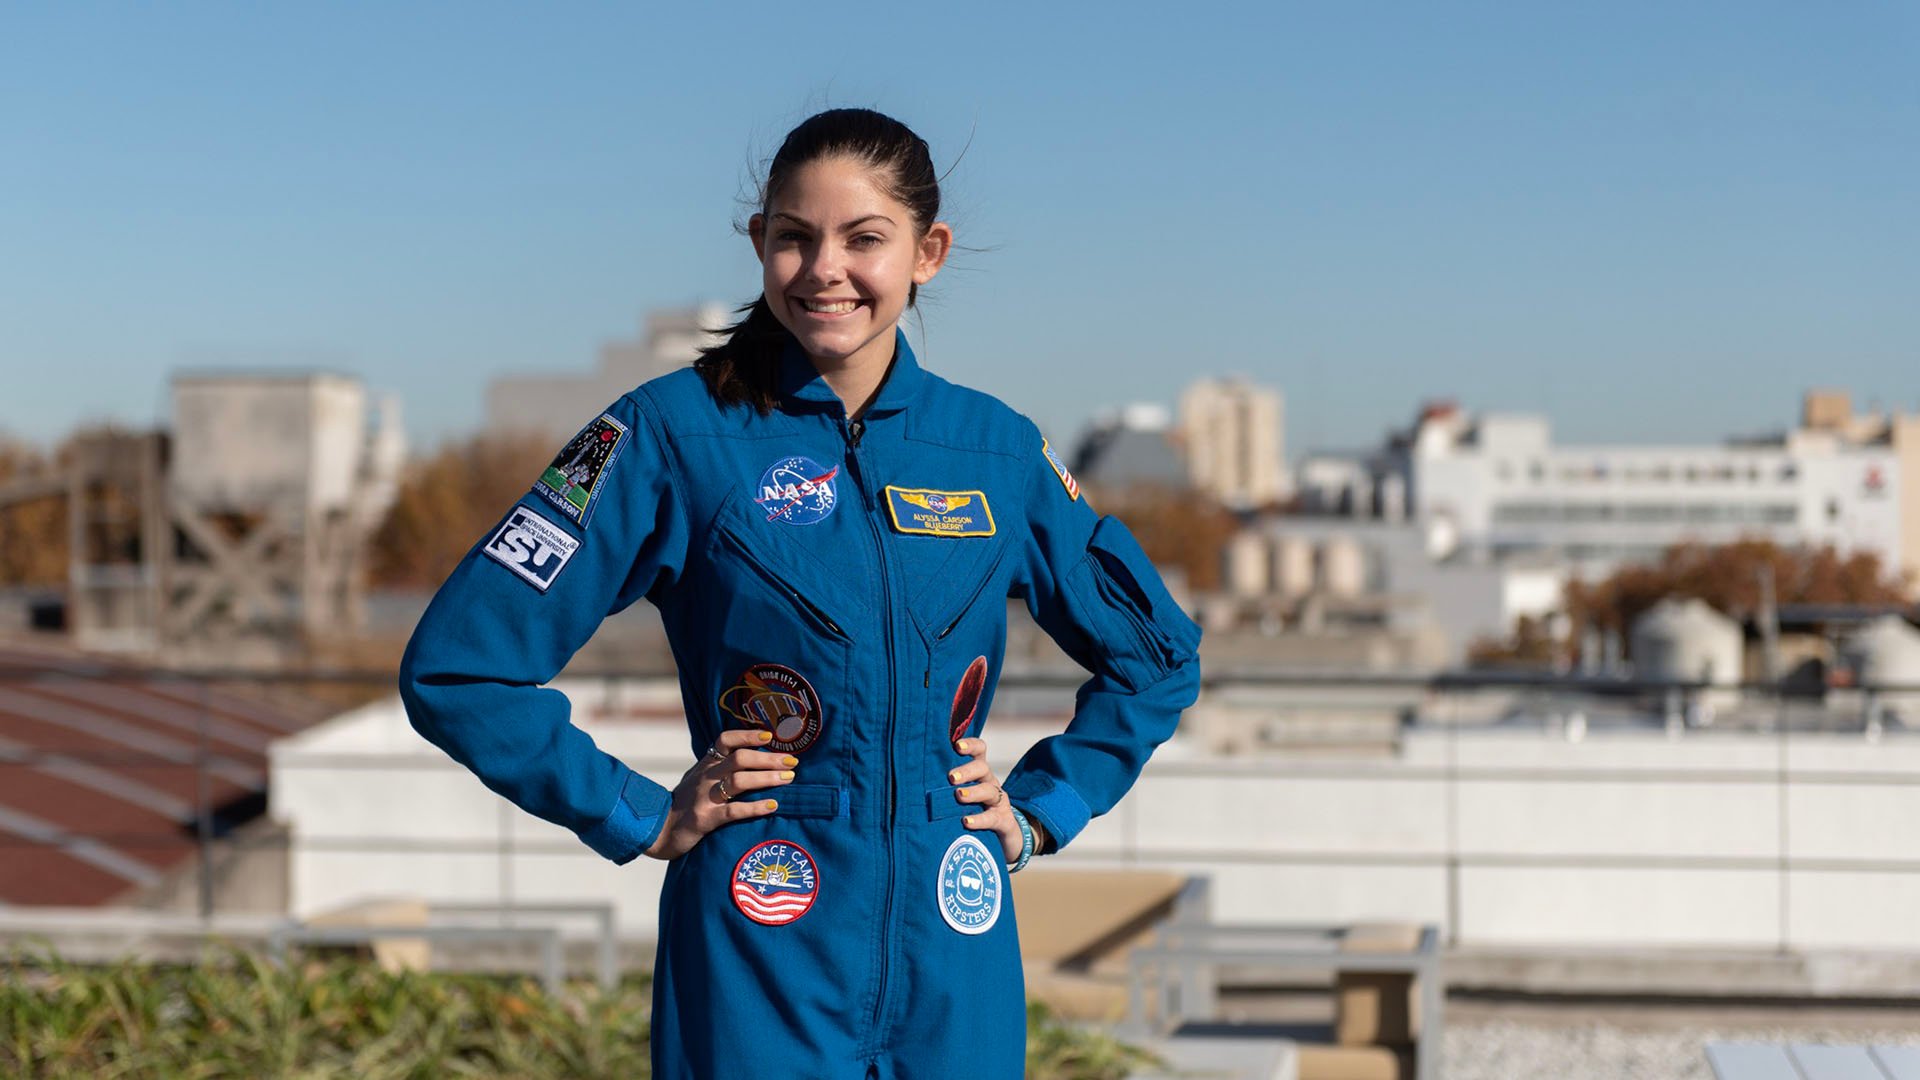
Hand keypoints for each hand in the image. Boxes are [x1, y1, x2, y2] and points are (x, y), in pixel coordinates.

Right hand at [645, 728, 794, 859]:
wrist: (656, 830)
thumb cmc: (683, 804)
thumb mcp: (696, 779)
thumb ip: (717, 768)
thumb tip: (750, 757)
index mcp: (705, 765)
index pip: (725, 740)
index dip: (748, 735)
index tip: (771, 736)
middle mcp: (705, 777)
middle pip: (739, 759)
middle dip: (768, 759)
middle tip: (792, 762)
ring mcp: (704, 798)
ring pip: (739, 781)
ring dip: (766, 778)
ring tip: (788, 779)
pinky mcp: (705, 819)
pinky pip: (733, 811)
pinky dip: (755, 807)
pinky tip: (772, 806)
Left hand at [950, 737, 1022, 863]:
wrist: (999, 840)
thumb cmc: (971, 812)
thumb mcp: (959, 797)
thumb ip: (943, 788)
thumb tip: (912, 782)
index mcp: (978, 773)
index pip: (979, 750)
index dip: (970, 745)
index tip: (956, 746)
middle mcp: (989, 783)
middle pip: (982, 768)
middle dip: (967, 771)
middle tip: (951, 777)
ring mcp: (999, 802)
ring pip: (990, 790)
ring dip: (974, 792)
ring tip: (959, 796)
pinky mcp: (1004, 821)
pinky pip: (993, 818)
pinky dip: (980, 819)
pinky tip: (967, 822)